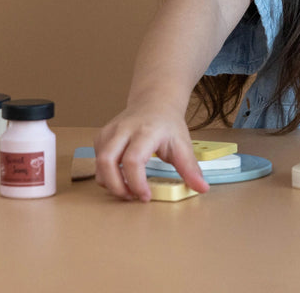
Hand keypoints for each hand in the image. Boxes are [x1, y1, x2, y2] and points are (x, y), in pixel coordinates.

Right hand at [93, 103, 209, 200]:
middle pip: (107, 161)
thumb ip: (190, 168)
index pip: (133, 160)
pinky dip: (105, 174)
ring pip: (99, 162)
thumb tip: (202, 189)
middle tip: (131, 197)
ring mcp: (110, 131)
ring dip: (109, 182)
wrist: (155, 102)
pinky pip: (97, 160)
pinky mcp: (102, 136)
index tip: (145, 197)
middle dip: (116, 186)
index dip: (136, 183)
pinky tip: (120, 176)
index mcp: (146, 131)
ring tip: (127, 190)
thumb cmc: (168, 125)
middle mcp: (124, 129)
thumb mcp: (183, 144)